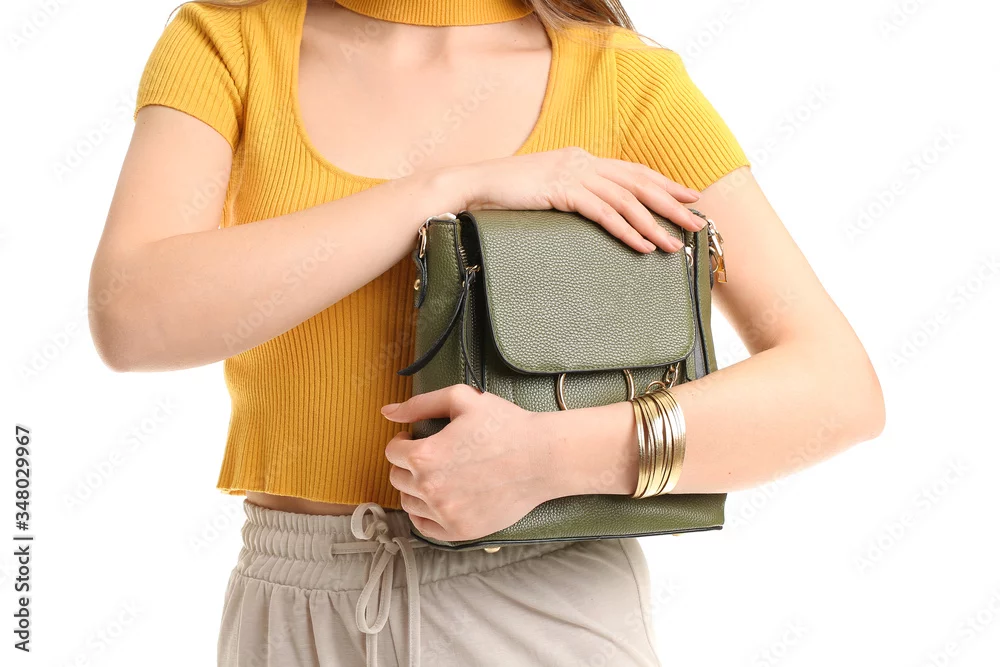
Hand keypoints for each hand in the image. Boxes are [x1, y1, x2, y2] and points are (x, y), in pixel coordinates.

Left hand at [381, 385, 555, 542]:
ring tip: (439, 475)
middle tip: (431, 455)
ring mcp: (445, 513)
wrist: (542, 458)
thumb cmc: (505, 425)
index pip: (392, 452)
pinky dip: (426, 515)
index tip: (417, 439)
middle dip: (408, 464)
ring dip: (416, 488)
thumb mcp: (462, 399)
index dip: (403, 441)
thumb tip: (388, 412)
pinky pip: (425, 528)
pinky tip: (441, 499)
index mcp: (425, 456)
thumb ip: (420, 404)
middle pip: (398, 477)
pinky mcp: (461, 530)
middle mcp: (430, 488)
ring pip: (409, 503)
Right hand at [442, 146, 705, 253]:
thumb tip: (591, 210)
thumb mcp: (544, 189)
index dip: (664, 184)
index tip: (689, 197)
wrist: (472, 186)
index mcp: (581, 158)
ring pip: (626, 200)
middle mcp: (582, 161)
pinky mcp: (561, 190)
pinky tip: (642, 245)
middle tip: (697, 222)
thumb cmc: (504, 193)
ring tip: (673, 244)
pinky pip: (603, 213)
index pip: (632, 171)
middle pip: (639, 183)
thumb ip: (570, 194)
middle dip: (672, 204)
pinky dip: (626, 230)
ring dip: (654, 224)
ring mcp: (572, 174)